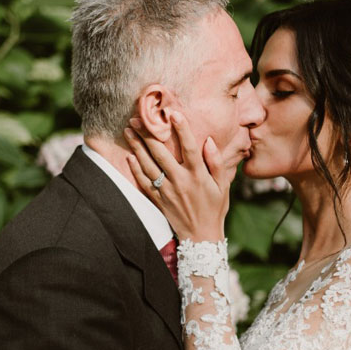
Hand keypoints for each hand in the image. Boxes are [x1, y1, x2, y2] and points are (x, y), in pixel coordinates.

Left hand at [123, 111, 229, 241]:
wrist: (201, 236)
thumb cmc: (214, 209)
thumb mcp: (222, 186)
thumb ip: (216, 163)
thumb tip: (209, 141)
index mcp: (198, 176)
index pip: (190, 148)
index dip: (182, 130)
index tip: (173, 113)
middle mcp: (181, 181)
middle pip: (161, 154)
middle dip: (148, 134)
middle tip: (136, 118)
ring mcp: (167, 191)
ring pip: (148, 165)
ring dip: (137, 147)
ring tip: (128, 131)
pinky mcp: (159, 200)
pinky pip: (144, 182)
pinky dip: (135, 169)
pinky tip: (129, 156)